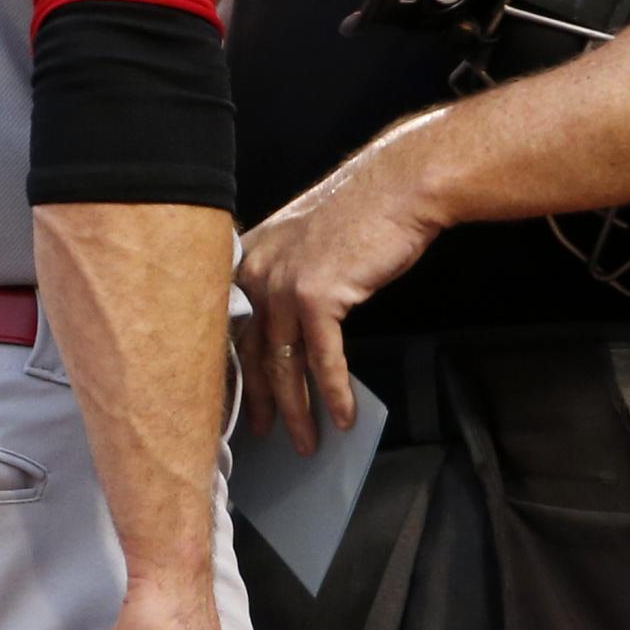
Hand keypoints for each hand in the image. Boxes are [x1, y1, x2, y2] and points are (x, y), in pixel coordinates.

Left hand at [237, 132, 447, 452]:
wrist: (399, 188)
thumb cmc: (362, 213)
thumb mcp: (305, 241)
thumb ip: (285, 277)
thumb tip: (286, 328)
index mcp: (249, 257)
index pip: (230, 325)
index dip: (234, 370)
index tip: (237, 402)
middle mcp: (256, 271)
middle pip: (251, 352)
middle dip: (259, 401)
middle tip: (263, 434)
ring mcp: (282, 284)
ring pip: (283, 364)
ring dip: (298, 410)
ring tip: (306, 441)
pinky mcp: (317, 296)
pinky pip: (322, 359)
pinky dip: (333, 393)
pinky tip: (343, 416)